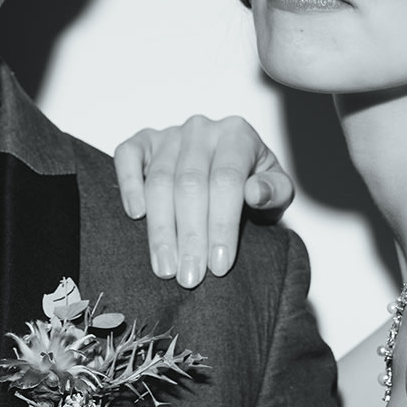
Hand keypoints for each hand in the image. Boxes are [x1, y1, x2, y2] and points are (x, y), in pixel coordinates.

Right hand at [113, 115, 294, 287]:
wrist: (231, 173)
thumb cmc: (254, 187)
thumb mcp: (278, 192)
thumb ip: (275, 191)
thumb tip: (256, 192)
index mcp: (238, 135)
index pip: (226, 181)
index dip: (222, 225)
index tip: (219, 266)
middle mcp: (202, 130)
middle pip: (190, 184)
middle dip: (190, 236)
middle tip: (189, 277)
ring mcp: (170, 134)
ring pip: (159, 180)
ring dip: (161, 228)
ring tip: (165, 267)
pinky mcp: (144, 141)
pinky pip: (128, 156)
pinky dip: (129, 184)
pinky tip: (136, 215)